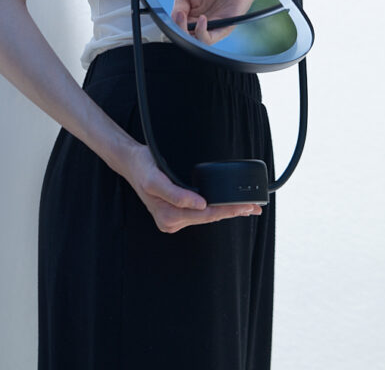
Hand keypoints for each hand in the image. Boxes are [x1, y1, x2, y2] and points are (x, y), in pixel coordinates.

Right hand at [122, 142, 260, 232]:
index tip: (242, 207)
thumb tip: (200, 205)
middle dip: (230, 212)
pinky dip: (214, 210)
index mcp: (167, 216)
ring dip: (225, 212)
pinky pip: (199, 215)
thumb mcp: (156, 178)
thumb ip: (176, 194)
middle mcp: (170, 221)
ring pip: (205, 217)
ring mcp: (172, 220)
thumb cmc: (144, 167)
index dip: (225, 210)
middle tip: (252, 208)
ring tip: (245, 208)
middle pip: (208, 218)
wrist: (131, 163)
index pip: (204, 214)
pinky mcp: (174, 215)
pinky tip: (226, 208)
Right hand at [171, 0, 263, 44]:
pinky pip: (209, 39)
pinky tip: (202, 19)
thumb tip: (173, 20)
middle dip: (178, 31)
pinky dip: (202, 32)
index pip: (177, 29)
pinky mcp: (222, 30)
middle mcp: (199, 26)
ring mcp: (210, 29)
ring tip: (185, 18)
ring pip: (195, 42)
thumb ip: (178, 8)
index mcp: (189, 18)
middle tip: (178, 18)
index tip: (174, 16)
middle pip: (185, 38)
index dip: (173, 26)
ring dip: (186, 33)